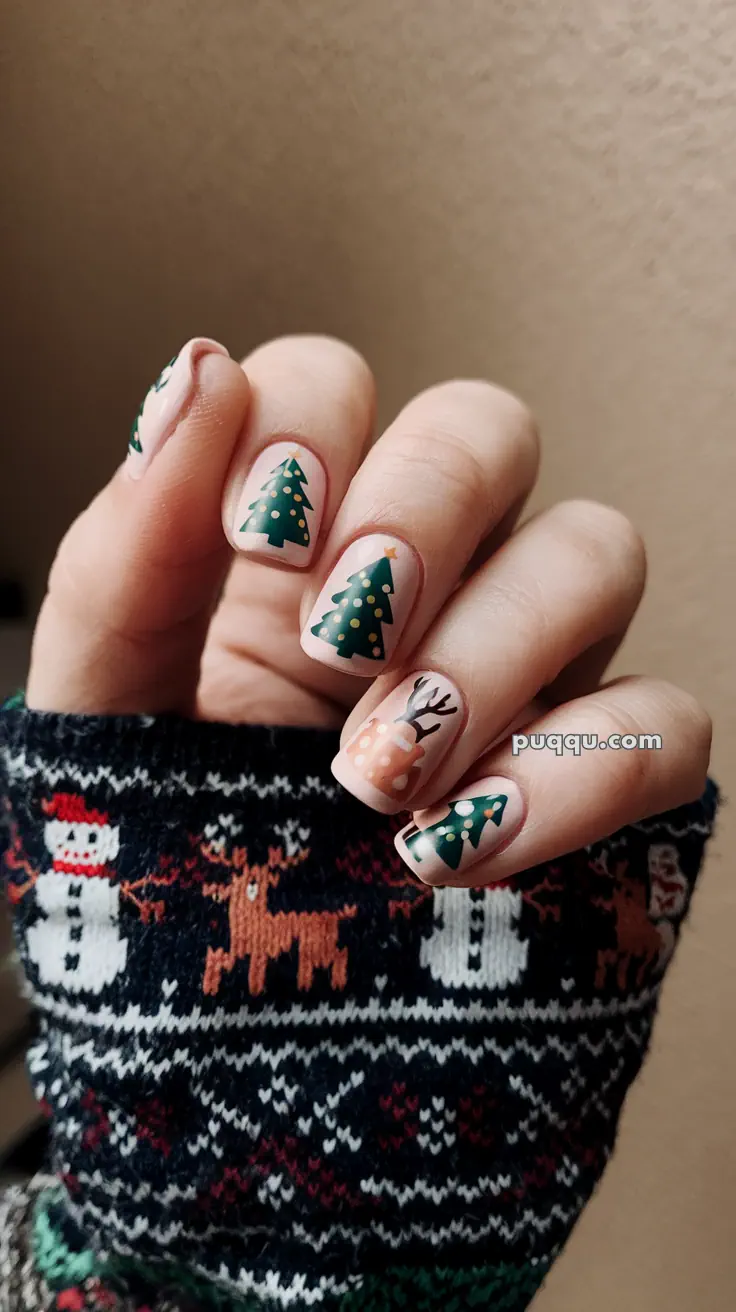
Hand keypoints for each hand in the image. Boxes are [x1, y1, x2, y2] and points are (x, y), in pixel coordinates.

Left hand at [27, 334, 710, 885]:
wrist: (229, 1052)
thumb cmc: (162, 873)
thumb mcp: (104, 717)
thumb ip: (126, 553)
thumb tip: (197, 376)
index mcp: (292, 550)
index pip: (334, 384)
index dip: (309, 428)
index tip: (257, 540)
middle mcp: (426, 585)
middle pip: (490, 427)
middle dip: (423, 511)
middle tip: (345, 638)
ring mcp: (529, 676)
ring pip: (596, 550)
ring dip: (488, 653)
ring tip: (380, 776)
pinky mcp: (607, 783)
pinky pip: (665, 721)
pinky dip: (578, 773)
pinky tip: (465, 845)